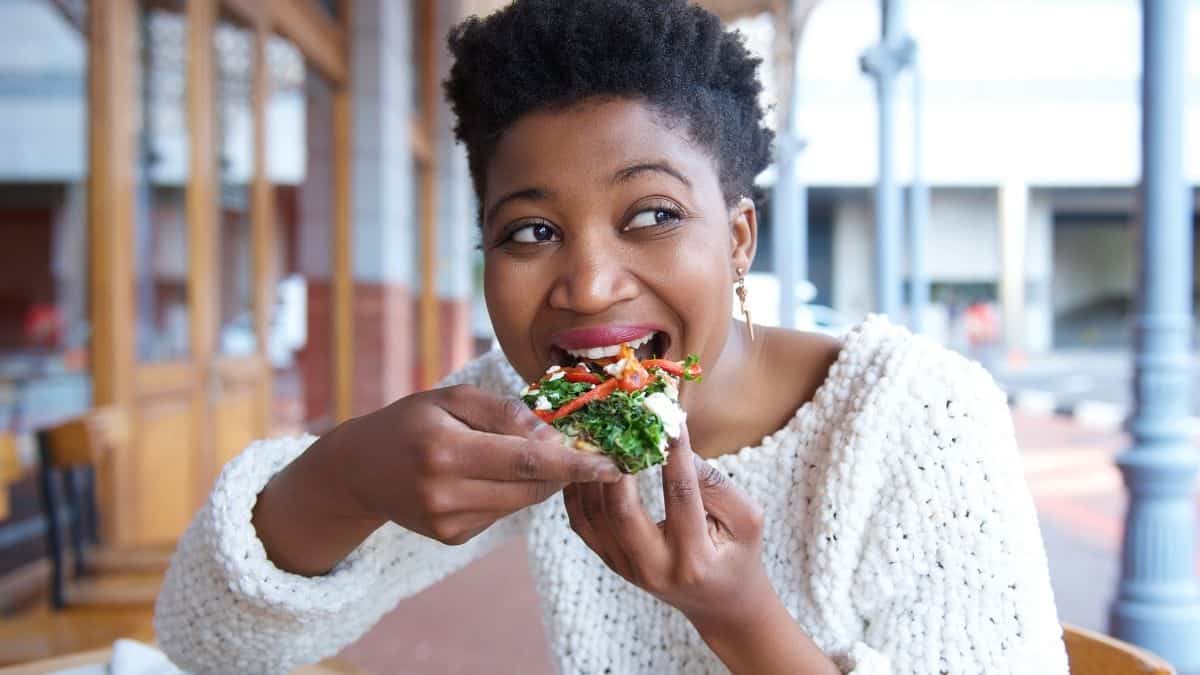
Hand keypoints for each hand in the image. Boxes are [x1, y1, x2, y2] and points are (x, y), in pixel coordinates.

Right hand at [339, 384, 622, 544]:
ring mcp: (449, 522)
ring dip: (540, 478)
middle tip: (583, 444)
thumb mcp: (452, 398)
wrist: (359, 470)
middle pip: (531, 484)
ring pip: (522, 501)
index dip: (575, 462)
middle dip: (565, 467)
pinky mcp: (453, 537)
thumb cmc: (411, 421)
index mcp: (444, 451)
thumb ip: (504, 413)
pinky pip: (503, 512)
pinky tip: (489, 473)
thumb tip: (554, 435)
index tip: (613, 463)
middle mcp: (446, 493)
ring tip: (526, 451)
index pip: (526, 460)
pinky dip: (512, 491)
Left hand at [562, 424, 771, 628]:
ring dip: (594, 472)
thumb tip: (674, 442)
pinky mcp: (611, 562)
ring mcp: (626, 568)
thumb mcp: (745, 520)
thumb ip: (715, 484)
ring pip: (594, 515)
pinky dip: (580, 489)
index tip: (669, 418)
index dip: (674, 454)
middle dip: (618, 464)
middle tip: (621, 425)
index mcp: (694, 559)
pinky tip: (589, 461)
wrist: (719, 603)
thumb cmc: (738, 553)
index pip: (680, 496)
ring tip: (601, 435)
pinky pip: (582, 523)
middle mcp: (654, 568)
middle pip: (621, 511)